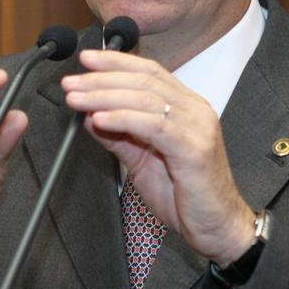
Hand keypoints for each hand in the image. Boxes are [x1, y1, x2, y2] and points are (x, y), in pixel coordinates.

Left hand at [61, 49, 253, 265]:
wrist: (217, 227)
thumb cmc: (184, 195)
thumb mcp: (141, 160)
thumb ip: (118, 135)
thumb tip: (89, 115)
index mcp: (185, 107)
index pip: (148, 72)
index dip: (115, 62)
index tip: (86, 61)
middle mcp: (194, 110)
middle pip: (143, 81)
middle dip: (101, 79)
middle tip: (71, 82)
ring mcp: (197, 127)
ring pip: (145, 99)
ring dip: (104, 96)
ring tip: (76, 98)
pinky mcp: (194, 149)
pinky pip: (154, 125)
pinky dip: (123, 118)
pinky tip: (100, 118)